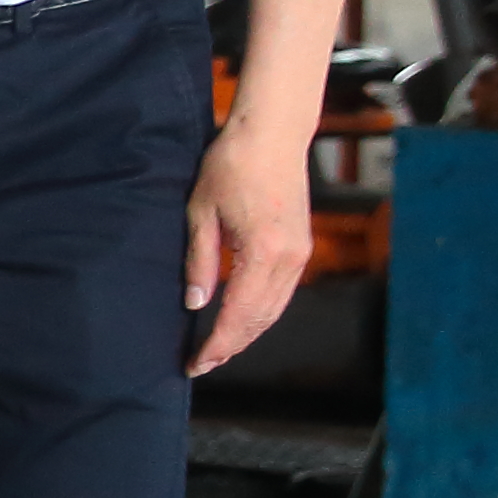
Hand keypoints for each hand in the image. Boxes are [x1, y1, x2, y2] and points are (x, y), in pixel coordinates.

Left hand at [182, 105, 313, 377]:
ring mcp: (300, 254)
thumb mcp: (200, 213)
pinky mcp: (302, 246)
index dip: (217, 344)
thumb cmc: (231, 165)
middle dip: (231, 346)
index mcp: (262, 252)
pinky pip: (282, 293)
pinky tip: (241, 319)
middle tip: (202, 363)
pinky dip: (261, 312)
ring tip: (219, 349)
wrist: (272, 134)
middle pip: (260, 320)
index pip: (238, 314)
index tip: (196, 364)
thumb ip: (200, 261)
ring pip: (275, 310)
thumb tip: (195, 302)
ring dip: (247, 333)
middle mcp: (289, 259)